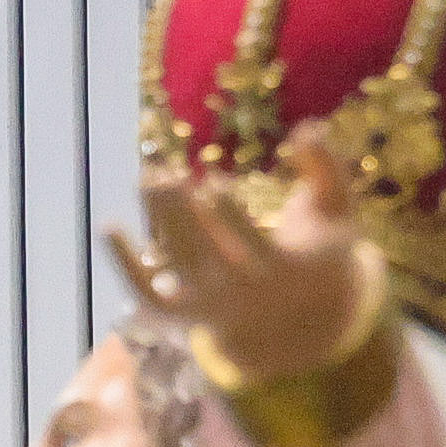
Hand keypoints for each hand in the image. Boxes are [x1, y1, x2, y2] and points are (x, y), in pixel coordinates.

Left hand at [115, 128, 384, 386]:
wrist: (300, 318)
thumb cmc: (318, 249)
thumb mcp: (336, 209)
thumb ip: (326, 165)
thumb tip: (306, 127)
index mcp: (282, 268)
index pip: (250, 244)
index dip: (228, 214)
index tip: (213, 182)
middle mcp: (241, 293)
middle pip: (203, 254)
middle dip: (182, 214)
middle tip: (166, 175)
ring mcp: (208, 306)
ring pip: (174, 265)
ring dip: (157, 222)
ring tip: (148, 177)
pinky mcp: (181, 314)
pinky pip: (146, 294)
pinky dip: (125, 265)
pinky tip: (109, 227)